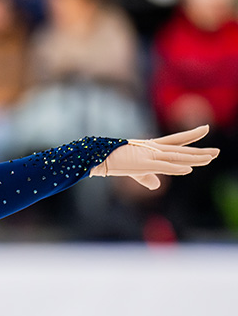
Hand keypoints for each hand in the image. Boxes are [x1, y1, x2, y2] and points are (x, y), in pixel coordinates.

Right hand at [90, 125, 219, 189]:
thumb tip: (157, 186)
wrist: (99, 156)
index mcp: (152, 147)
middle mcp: (154, 149)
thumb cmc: (113, 160)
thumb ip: (148, 177)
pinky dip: (176, 168)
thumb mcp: (134, 171)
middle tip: (217, 152)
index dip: (191, 135)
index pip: (177, 140)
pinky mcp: (143, 164)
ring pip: (177, 157)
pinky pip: (164, 167)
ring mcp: (150, 155)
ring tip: (210, 158)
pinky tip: (189, 170)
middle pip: (182, 149)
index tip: (205, 129)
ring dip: (195, 159)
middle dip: (200, 151)